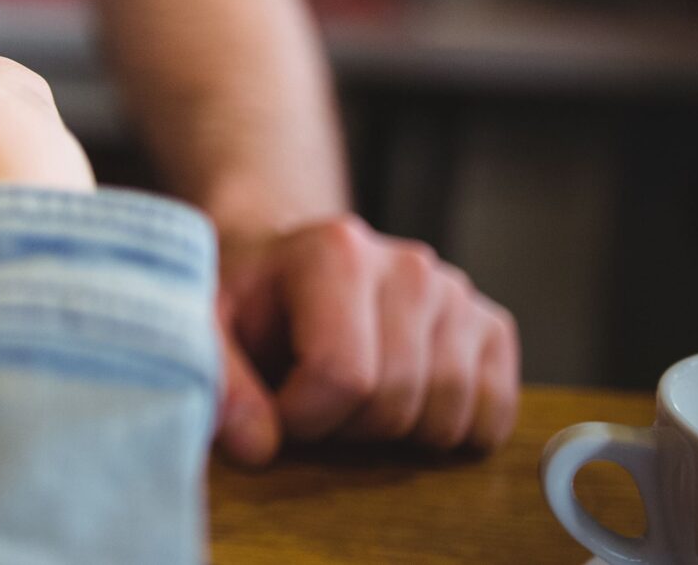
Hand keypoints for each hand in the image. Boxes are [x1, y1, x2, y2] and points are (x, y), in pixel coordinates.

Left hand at [215, 215, 518, 462]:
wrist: (284, 264)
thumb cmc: (245, 298)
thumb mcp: (204, 323)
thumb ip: (218, 380)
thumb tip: (257, 446)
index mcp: (336, 251)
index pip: (343, 376)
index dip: (301, 417)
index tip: (272, 405)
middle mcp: (408, 264)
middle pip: (394, 402)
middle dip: (342, 429)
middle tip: (309, 401)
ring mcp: (455, 293)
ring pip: (446, 414)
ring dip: (393, 433)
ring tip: (350, 397)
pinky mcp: (489, 323)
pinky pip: (493, 411)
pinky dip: (451, 430)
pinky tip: (403, 403)